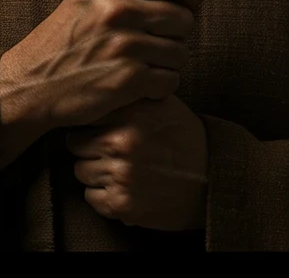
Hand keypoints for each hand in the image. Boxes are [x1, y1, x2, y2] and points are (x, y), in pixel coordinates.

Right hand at [0, 0, 200, 146]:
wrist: (28, 83)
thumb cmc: (64, 39)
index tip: (180, 7)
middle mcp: (118, 8)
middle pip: (185, 18)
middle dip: (176, 35)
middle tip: (152, 43)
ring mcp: (124, 44)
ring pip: (181, 53)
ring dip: (166, 63)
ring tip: (139, 64)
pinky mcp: (128, 79)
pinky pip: (171, 81)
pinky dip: (158, 88)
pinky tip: (137, 85)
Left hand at [65, 96, 208, 231]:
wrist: (213, 180)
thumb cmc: (184, 138)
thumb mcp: (162, 103)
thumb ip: (130, 93)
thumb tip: (94, 85)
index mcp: (131, 112)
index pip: (85, 114)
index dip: (90, 121)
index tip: (98, 127)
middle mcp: (122, 141)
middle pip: (75, 143)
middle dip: (89, 147)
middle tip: (109, 151)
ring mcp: (121, 173)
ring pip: (81, 171)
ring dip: (95, 172)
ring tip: (121, 169)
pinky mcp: (122, 203)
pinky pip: (91, 197)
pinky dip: (103, 195)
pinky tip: (124, 188)